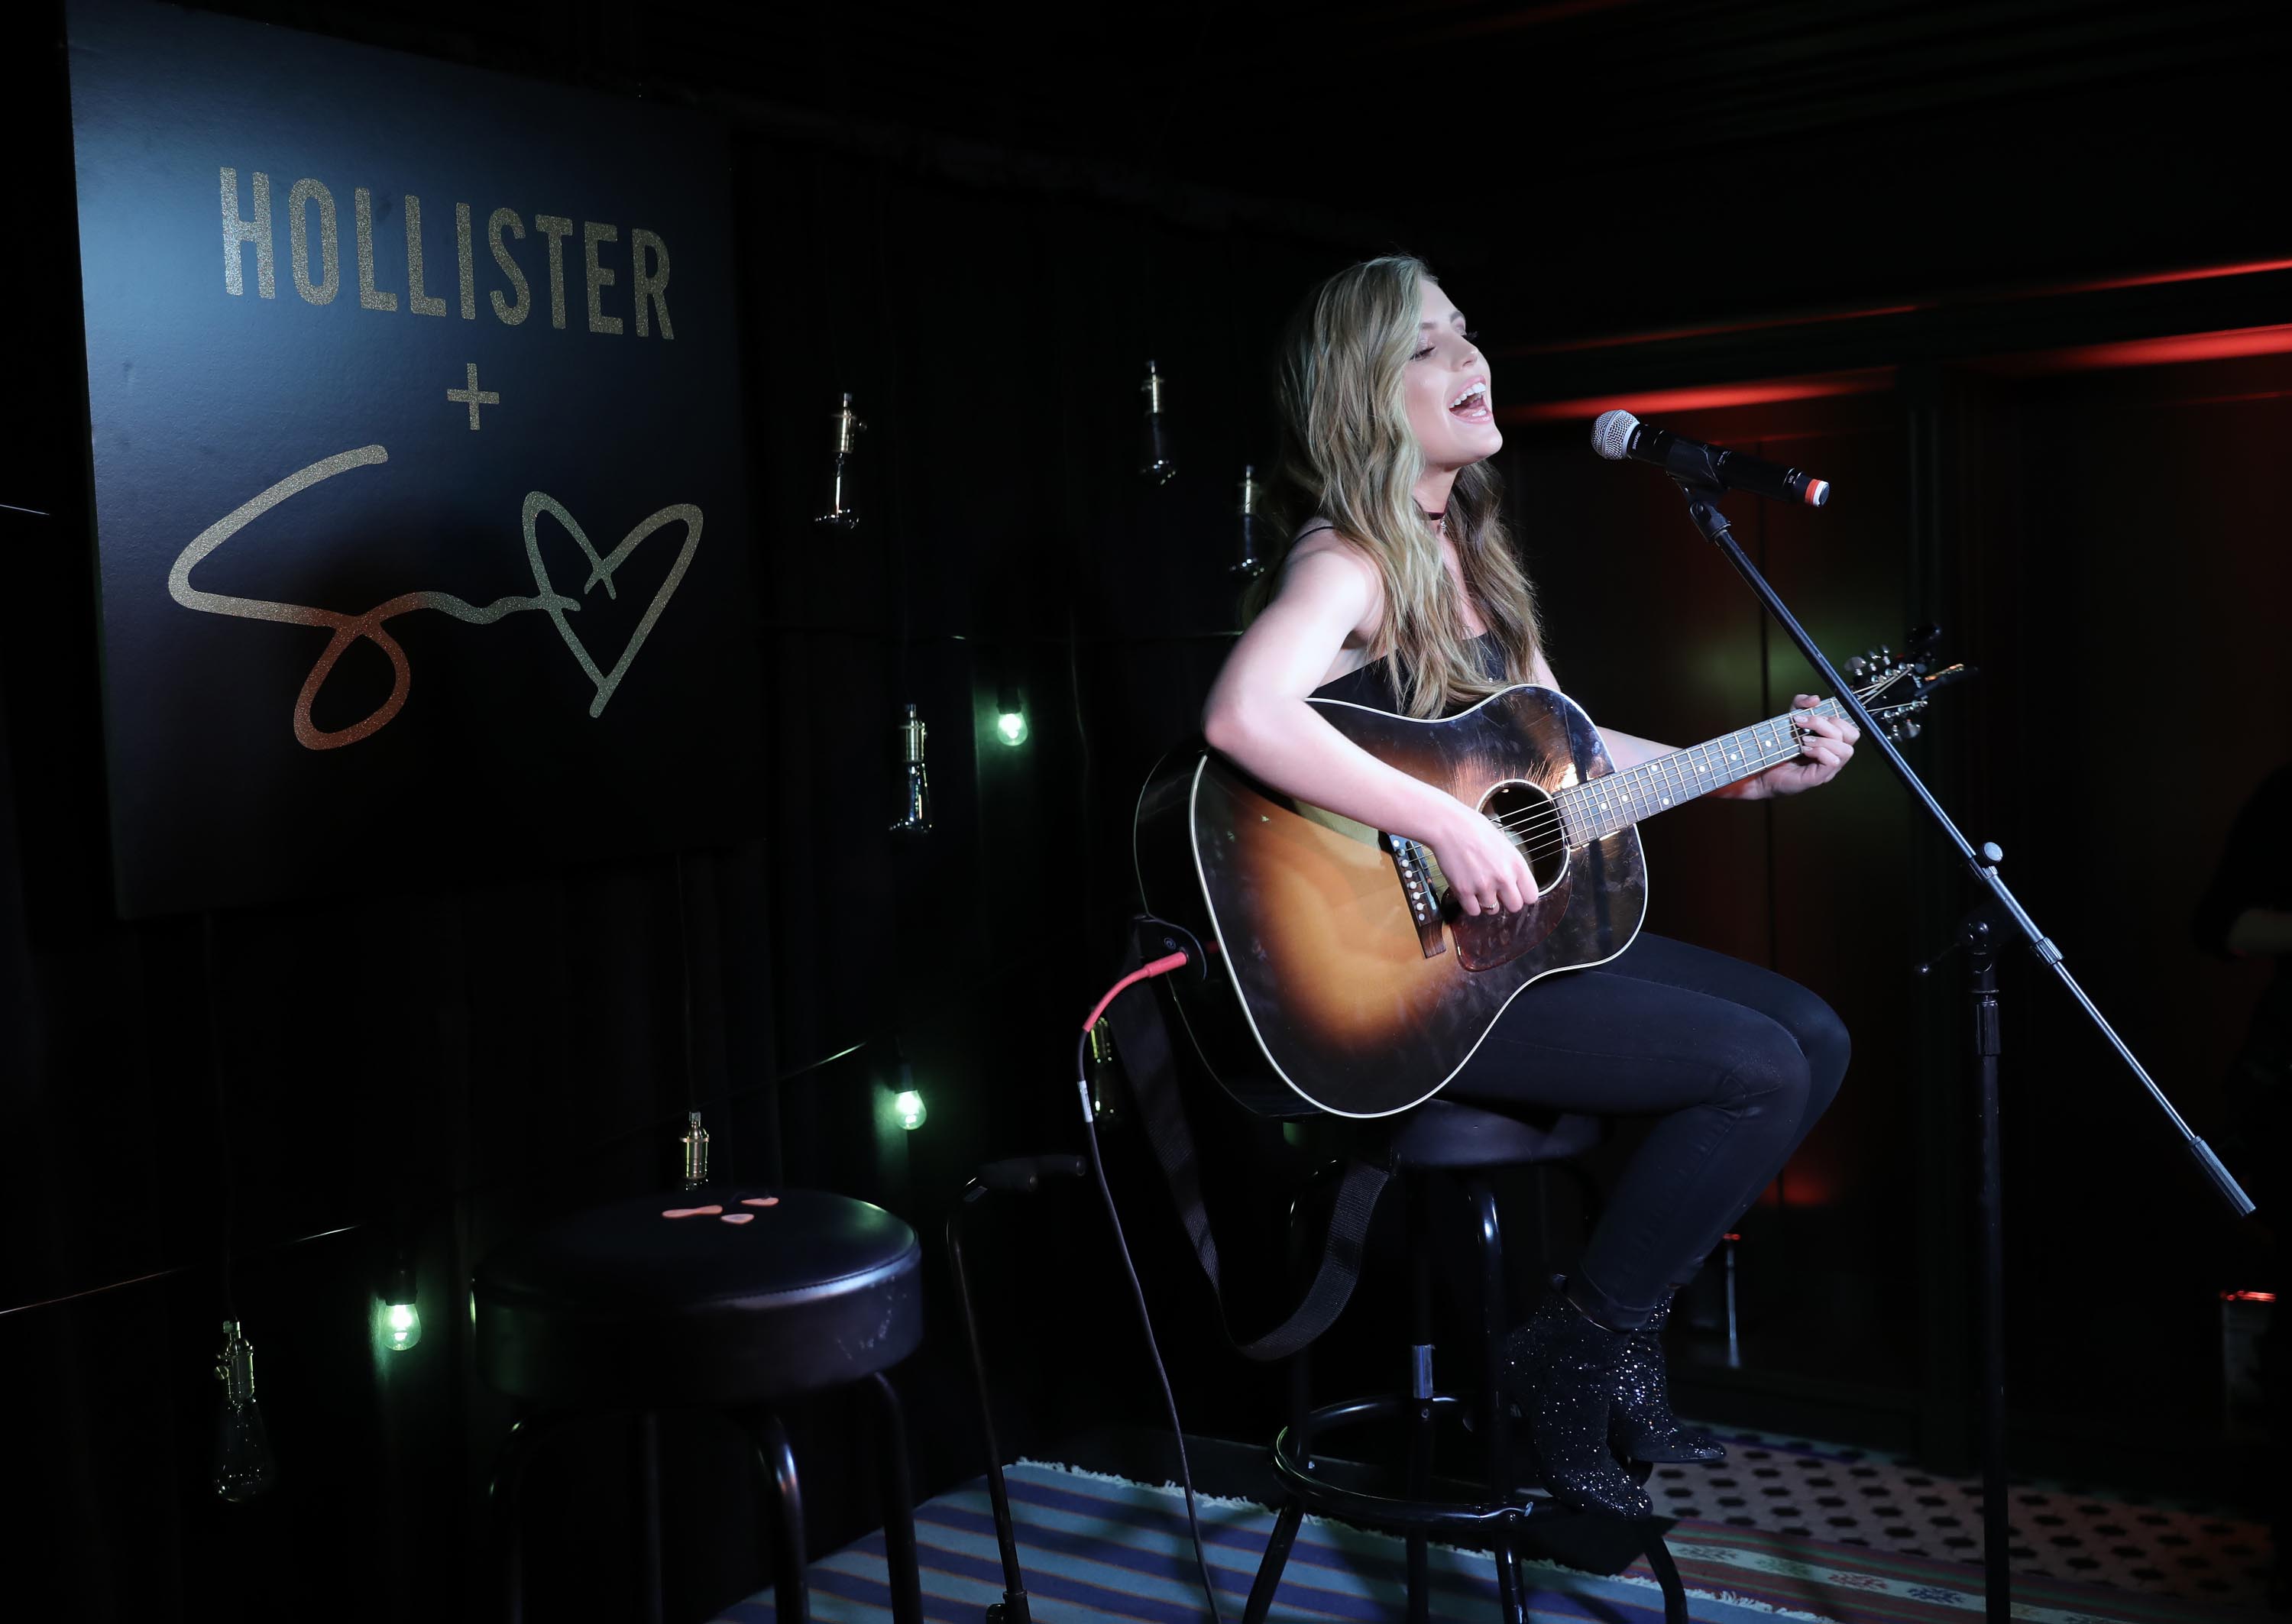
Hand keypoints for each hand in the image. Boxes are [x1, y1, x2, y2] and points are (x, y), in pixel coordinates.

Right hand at [1424, 797, 1539, 915]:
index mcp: (1517, 864)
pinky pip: (1473, 911)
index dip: (1522, 895)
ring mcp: (1483, 886)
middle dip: (1506, 901)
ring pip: (1492, 910)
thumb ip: (1512, 866)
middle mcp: (1503, 878)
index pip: (1531, 896)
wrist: (1449, 826)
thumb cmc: (1474, 829)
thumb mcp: (1504, 844)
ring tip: (1478, 886)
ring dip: (1486, 901)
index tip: (1515, 892)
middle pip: (1515, 907)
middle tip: (1496, 891)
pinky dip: (1470, 904)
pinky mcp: (1464, 891)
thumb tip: (1515, 882)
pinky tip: (1468, 891)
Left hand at [1746, 695, 1856, 798]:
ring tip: (1803, 740)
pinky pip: (1833, 761)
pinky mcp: (1819, 778)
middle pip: (1851, 735)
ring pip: (1846, 750)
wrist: (1762, 771)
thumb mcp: (1789, 720)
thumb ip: (1801, 705)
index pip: (1849, 727)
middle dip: (1826, 724)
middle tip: (1802, 724)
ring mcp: (1829, 769)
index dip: (1834, 717)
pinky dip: (1819, 751)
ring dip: (1823, 740)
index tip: (1807, 715)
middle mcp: (1835, 755)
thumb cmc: (1779, 748)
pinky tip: (1804, 750)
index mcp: (1833, 742)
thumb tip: (1815, 699)